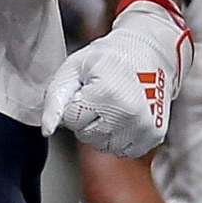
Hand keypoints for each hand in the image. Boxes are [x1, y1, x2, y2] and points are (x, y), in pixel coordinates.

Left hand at [41, 0, 190, 157]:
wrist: (150, 52)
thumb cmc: (109, 58)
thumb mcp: (74, 68)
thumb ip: (55, 99)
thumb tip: (47, 131)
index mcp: (106, 94)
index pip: (71, 121)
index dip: (75, 104)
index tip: (88, 88)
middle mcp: (128, 115)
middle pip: (86, 136)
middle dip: (87, 119)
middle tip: (101, 95)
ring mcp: (144, 127)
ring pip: (104, 146)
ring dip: (102, 130)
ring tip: (114, 104)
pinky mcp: (154, 136)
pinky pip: (123, 150)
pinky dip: (120, 136)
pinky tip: (125, 115)